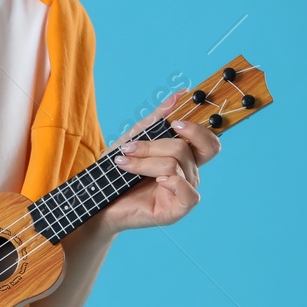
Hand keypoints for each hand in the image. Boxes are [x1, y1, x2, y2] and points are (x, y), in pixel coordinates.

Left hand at [101, 89, 220, 233]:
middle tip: (131, 147)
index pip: (208, 142)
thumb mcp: (135, 137)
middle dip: (156, 145)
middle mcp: (187, 175)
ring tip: (123, 164)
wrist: (97, 199)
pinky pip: (188, 192)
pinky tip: (155, 182)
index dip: (198, 129)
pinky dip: (172, 182)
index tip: (175, 122)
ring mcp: (183, 193)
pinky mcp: (177, 211)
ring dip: (145, 162)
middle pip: (188, 149)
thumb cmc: (116, 171)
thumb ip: (158, 118)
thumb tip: (181, 94)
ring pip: (175, 165)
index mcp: (183, 158)